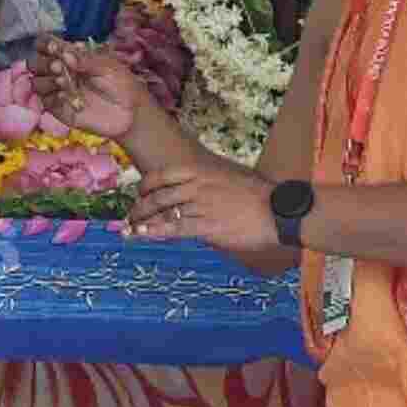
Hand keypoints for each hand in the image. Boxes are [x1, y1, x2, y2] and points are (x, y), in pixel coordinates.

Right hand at [29, 37, 143, 139]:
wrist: (131, 114)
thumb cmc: (122, 85)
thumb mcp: (108, 67)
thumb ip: (86, 60)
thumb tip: (65, 54)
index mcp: (72, 57)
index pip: (48, 46)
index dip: (45, 44)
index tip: (54, 47)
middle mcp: (61, 72)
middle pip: (36, 63)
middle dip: (44, 63)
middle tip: (59, 66)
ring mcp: (59, 91)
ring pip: (37, 83)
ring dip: (46, 80)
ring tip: (63, 82)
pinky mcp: (60, 110)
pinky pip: (46, 102)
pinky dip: (51, 97)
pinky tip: (64, 96)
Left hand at [127, 164, 291, 271]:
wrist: (278, 211)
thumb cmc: (259, 196)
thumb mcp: (231, 177)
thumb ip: (209, 182)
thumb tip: (196, 189)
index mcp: (203, 171)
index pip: (164, 174)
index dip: (146, 185)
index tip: (139, 193)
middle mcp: (198, 186)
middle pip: (158, 194)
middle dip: (139, 206)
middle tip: (130, 216)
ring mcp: (201, 206)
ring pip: (162, 212)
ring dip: (141, 221)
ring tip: (128, 230)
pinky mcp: (207, 226)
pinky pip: (174, 228)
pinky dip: (154, 231)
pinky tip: (141, 235)